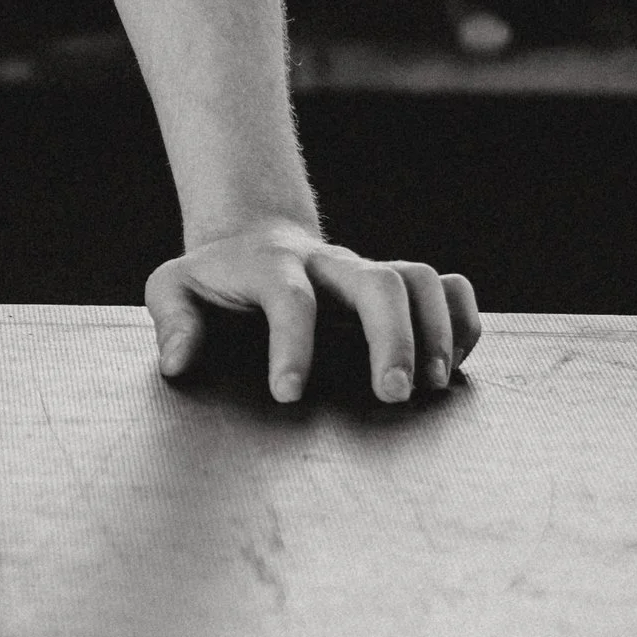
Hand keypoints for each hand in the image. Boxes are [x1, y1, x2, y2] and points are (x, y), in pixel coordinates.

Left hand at [146, 218, 479, 405]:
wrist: (252, 241)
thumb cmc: (215, 282)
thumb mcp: (175, 289)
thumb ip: (173, 320)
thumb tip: (179, 364)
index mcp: (271, 266)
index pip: (288, 295)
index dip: (291, 344)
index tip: (288, 395)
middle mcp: (328, 265)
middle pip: (377, 280)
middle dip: (392, 338)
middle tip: (392, 396)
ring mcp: (368, 273)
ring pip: (419, 277)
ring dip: (437, 330)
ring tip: (433, 387)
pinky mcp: (399, 288)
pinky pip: (450, 288)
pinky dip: (463, 321)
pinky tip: (455, 366)